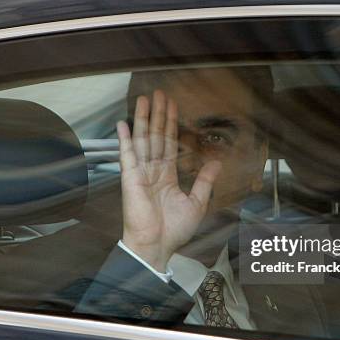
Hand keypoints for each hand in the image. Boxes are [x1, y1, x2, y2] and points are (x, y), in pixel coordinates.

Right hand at [117, 90, 221, 271]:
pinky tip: (123, 124)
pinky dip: (124, 139)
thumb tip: (216, 163)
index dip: (172, 125)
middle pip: (156, 136)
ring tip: (144, 99)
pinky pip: (127, 155)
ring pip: (143, 140)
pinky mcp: (130, 178)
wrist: (157, 245)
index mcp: (167, 176)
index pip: (169, 144)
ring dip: (143, 119)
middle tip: (159, 94)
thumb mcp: (197, 203)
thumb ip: (205, 181)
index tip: (173, 107)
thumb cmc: (174, 230)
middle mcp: (153, 171)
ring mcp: (140, 173)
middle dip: (158, 115)